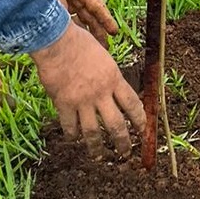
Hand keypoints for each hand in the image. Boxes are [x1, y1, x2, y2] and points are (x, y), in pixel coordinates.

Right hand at [31, 23, 145, 158]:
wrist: (56, 41)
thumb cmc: (79, 42)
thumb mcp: (103, 55)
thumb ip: (108, 75)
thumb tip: (112, 88)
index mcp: (114, 79)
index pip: (132, 105)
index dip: (139, 120)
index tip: (142, 130)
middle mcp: (101, 93)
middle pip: (116, 125)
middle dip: (123, 142)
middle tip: (125, 152)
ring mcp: (82, 101)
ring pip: (94, 132)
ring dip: (98, 148)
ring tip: (100, 157)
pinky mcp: (64, 104)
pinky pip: (70, 127)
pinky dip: (73, 136)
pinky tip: (74, 140)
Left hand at [34, 0, 118, 46]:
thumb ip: (58, 11)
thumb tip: (63, 30)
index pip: (97, 7)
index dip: (106, 21)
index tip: (114, 33)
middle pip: (89, 14)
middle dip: (97, 30)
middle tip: (105, 47)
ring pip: (79, 15)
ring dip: (84, 29)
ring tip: (90, 45)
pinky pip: (67, 13)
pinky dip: (71, 24)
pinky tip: (72, 35)